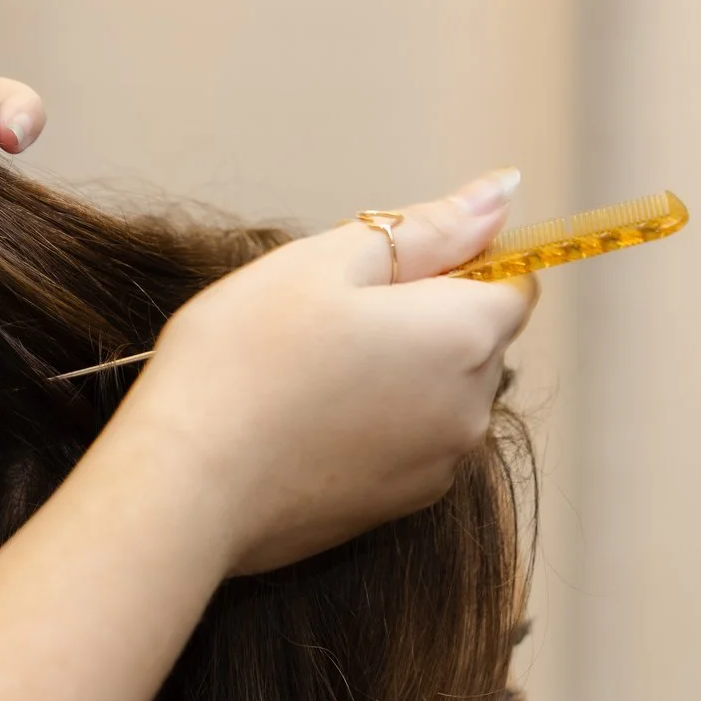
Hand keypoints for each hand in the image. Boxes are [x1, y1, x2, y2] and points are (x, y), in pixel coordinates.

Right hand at [111, 171, 538, 575]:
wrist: (186, 486)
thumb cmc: (244, 360)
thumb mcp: (329, 262)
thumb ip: (429, 228)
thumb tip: (502, 192)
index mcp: (464, 334)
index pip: (514, 280)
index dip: (457, 262)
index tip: (384, 270)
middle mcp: (471, 408)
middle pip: (476, 341)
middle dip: (422, 319)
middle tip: (326, 319)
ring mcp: (437, 467)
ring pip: (439, 396)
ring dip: (396, 375)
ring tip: (307, 374)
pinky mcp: (397, 508)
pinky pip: (406, 446)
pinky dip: (372, 426)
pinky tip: (304, 423)